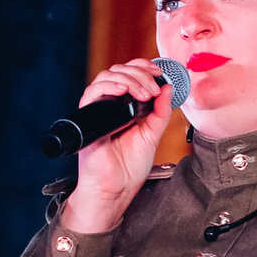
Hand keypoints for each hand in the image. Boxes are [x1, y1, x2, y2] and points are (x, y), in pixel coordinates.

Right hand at [56, 58, 179, 236]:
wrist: (116, 189)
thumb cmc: (129, 167)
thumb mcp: (152, 134)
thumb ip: (160, 112)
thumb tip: (167, 87)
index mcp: (125, 106)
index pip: (129, 74)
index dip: (142, 67)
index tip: (158, 72)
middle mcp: (110, 105)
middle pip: (119, 71)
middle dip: (139, 74)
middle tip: (152, 88)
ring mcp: (99, 110)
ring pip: (106, 77)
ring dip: (128, 79)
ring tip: (143, 94)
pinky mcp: (89, 119)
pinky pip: (92, 94)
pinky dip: (108, 87)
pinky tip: (123, 91)